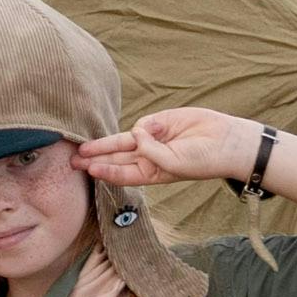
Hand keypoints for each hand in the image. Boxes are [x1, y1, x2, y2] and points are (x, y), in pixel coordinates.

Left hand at [77, 105, 264, 191]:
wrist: (224, 141)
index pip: (122, 174)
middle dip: (94, 160)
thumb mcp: (174, 163)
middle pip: (115, 158)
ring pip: (121, 141)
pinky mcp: (158, 123)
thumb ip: (151, 151)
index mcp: (151, 173)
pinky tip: (157, 129)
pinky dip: (144, 126)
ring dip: (102, 145)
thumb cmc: (202, 160)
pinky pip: (142, 124)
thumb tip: (136, 133)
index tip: (89, 170)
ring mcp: (151, 139)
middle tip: (72, 162)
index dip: (105, 172)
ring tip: (82, 149)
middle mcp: (147, 158)